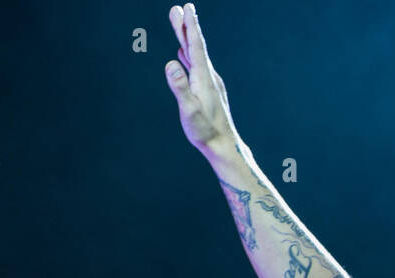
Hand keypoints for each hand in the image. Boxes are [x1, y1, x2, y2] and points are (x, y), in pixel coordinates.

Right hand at [164, 4, 240, 157]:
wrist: (224, 146)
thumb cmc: (205, 131)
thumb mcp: (189, 110)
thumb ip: (180, 87)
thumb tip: (170, 64)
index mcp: (203, 78)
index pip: (195, 46)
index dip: (190, 26)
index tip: (186, 8)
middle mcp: (208, 77)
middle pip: (194, 47)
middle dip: (185, 27)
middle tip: (177, 8)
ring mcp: (209, 83)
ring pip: (195, 56)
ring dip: (186, 39)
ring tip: (178, 26)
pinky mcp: (208, 91)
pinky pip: (196, 67)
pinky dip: (188, 56)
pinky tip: (183, 55)